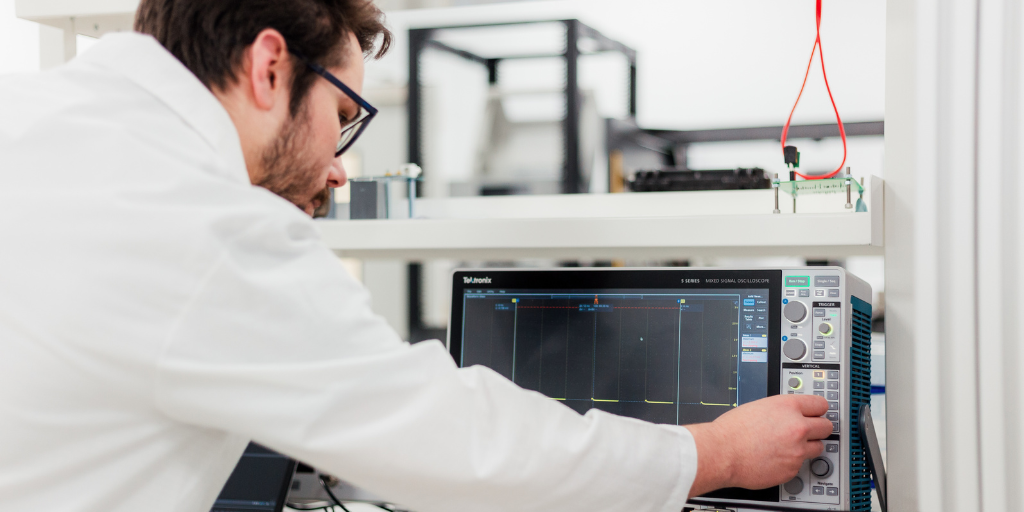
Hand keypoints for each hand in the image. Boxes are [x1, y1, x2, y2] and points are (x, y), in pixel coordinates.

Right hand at [685, 394, 832, 497]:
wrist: (722, 453)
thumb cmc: (733, 430)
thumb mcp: (759, 407)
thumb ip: (781, 410)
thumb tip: (790, 415)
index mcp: (788, 407)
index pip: (820, 404)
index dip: (818, 409)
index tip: (818, 412)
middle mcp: (797, 427)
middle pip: (826, 426)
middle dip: (819, 428)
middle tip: (811, 430)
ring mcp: (797, 450)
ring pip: (818, 447)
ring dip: (808, 446)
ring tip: (790, 446)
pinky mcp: (793, 469)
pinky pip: (800, 465)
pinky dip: (791, 462)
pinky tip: (775, 458)